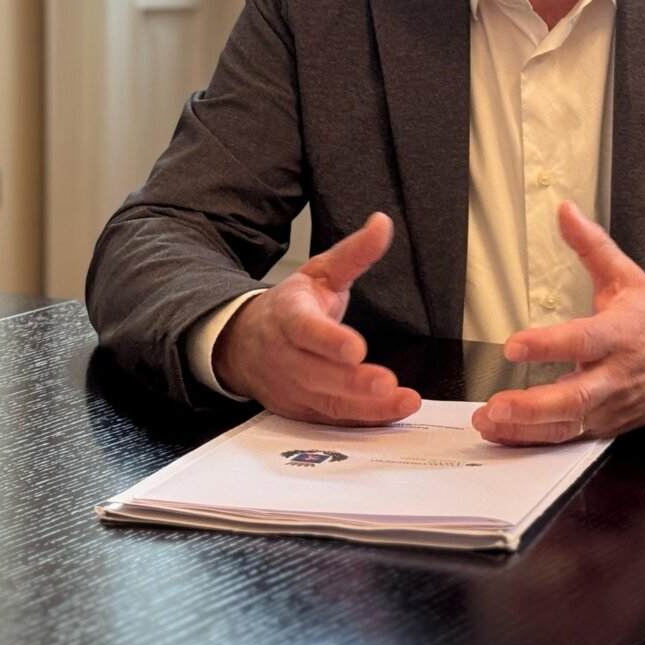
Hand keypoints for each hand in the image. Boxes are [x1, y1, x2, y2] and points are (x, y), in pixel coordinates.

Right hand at [214, 212, 421, 424]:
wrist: (242, 343)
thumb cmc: (288, 307)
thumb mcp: (319, 271)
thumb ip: (354, 253)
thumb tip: (382, 224)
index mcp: (288, 316)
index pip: (305, 330)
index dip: (329, 340)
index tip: (356, 347)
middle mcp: (286, 355)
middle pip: (318, 373)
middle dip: (353, 381)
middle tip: (386, 383)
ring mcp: (291, 387)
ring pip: (328, 402)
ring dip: (366, 406)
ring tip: (401, 401)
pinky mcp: (301, 409)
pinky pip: (333, 420)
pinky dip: (363, 420)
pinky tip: (392, 413)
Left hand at [471, 201, 644, 444]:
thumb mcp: (626, 277)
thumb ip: (591, 246)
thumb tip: (564, 210)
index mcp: (621, 335)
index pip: (584, 341)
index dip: (549, 345)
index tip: (513, 345)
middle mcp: (616, 376)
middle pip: (577, 397)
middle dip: (534, 406)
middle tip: (497, 405)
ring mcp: (610, 407)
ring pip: (568, 425)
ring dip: (527, 429)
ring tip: (489, 422)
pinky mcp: (604, 427)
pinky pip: (567, 437)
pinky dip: (533, 439)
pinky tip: (502, 434)